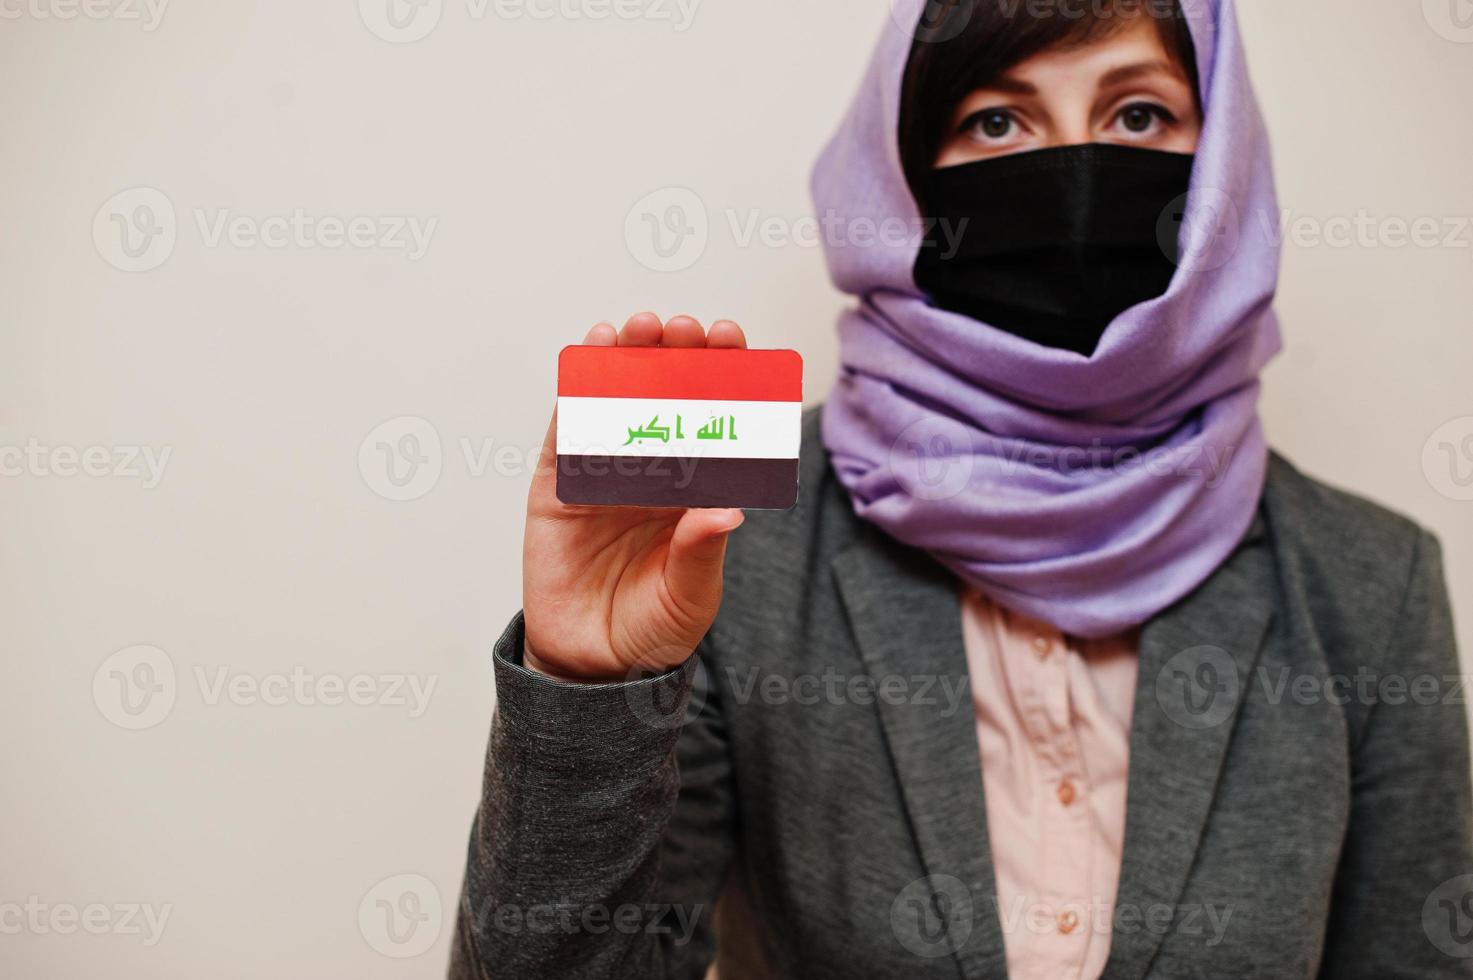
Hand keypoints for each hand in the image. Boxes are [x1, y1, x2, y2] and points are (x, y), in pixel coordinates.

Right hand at [521, 313, 747, 681]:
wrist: (591, 667)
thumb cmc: (653, 629)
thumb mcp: (690, 596)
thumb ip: (702, 552)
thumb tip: (727, 512)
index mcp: (696, 490)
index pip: (713, 420)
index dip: (723, 378)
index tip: (731, 343)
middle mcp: (653, 473)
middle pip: (666, 399)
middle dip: (677, 358)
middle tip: (687, 330)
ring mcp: (603, 476)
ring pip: (617, 403)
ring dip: (628, 360)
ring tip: (641, 328)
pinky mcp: (557, 487)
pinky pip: (567, 431)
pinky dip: (577, 392)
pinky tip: (591, 354)